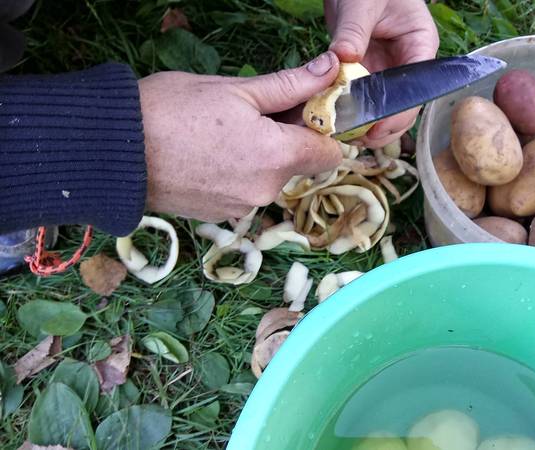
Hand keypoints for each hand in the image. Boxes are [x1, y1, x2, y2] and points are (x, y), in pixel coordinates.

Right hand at [139, 52, 342, 222]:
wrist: (112, 151)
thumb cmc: (171, 112)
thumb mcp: (236, 89)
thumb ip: (290, 85)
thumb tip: (329, 69)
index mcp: (277, 157)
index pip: (330, 152)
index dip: (323, 128)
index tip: (304, 108)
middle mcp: (266, 191)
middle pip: (298, 163)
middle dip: (287, 137)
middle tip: (255, 109)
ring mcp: (241, 207)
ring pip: (270, 176)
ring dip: (260, 154)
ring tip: (223, 129)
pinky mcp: (219, 214)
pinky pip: (245, 189)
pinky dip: (238, 171)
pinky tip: (209, 151)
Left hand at [325, 0, 438, 147]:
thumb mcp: (362, 3)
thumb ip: (354, 30)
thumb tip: (343, 57)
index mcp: (419, 46)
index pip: (416, 89)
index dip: (398, 114)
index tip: (376, 130)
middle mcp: (406, 63)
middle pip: (402, 106)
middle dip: (383, 127)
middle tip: (357, 140)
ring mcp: (386, 69)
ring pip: (381, 107)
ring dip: (365, 123)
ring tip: (345, 137)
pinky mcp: (365, 70)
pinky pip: (360, 96)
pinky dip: (349, 110)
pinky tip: (335, 122)